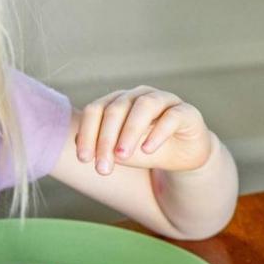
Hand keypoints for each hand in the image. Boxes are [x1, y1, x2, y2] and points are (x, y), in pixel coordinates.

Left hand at [75, 85, 212, 174]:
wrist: (182, 155)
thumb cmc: (145, 149)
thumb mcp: (120, 152)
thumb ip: (101, 146)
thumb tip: (76, 140)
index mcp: (118, 101)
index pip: (95, 110)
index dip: (87, 133)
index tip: (84, 159)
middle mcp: (138, 95)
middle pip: (116, 108)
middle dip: (106, 139)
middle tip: (102, 167)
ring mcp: (164, 99)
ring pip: (144, 106)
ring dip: (130, 131)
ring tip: (122, 157)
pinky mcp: (186, 111)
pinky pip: (172, 116)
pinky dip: (158, 133)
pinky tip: (148, 150)